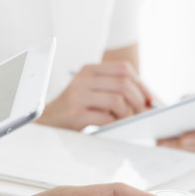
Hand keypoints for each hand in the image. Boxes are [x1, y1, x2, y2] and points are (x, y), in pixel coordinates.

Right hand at [36, 61, 154, 130]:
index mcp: (88, 70)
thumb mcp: (91, 90)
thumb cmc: (74, 109)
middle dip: (138, 100)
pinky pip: (106, 118)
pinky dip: (115, 124)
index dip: (141, 84)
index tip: (149, 98)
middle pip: (123, 84)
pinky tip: (113, 126)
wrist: (45, 123)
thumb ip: (114, 89)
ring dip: (127, 114)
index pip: (123, 69)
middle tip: (142, 113)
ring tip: (125, 121)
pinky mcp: (75, 114)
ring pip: (117, 101)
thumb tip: (147, 99)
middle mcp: (82, 80)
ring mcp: (77, 96)